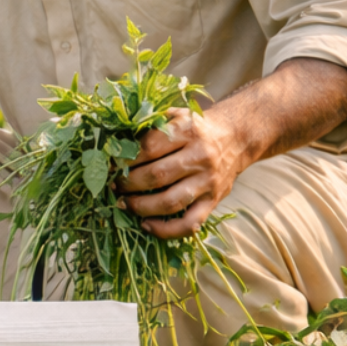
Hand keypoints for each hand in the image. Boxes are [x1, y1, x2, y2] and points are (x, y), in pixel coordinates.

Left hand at [117, 107, 251, 239]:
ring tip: (124, 204)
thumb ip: (150, 126)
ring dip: (141, 207)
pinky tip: (146, 225)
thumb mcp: (176, 115)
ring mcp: (208, 182)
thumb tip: (115, 145)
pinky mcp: (214, 201)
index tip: (110, 165)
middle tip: (113, 186)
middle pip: (157, 176)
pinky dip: (166, 230)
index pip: (149, 148)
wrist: (236, 138)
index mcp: (187, 131)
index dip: (125, 159)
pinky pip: (190, 223)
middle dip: (128, 183)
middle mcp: (200, 157)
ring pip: (170, 202)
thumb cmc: (196, 128)